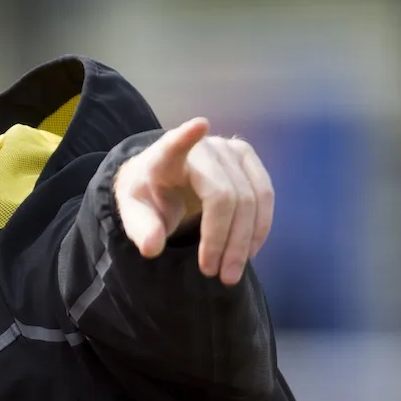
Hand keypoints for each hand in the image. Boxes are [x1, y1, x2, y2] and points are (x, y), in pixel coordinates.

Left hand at [113, 118, 274, 284]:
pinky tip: (248, 252)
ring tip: (230, 273)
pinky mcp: (248, 159)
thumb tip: (151, 248)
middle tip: (215, 274)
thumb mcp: (135, 214)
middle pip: (225, 195)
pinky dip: (259, 228)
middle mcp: (203, 148)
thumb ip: (141, 229)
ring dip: (245, 241)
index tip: (199, 125)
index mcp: (165, 157)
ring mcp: (231, 150)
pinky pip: (265, 196)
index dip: (186, 137)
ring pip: (252, 198)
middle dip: (224, 240)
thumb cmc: (148, 195)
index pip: (174, 144)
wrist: (161, 179)